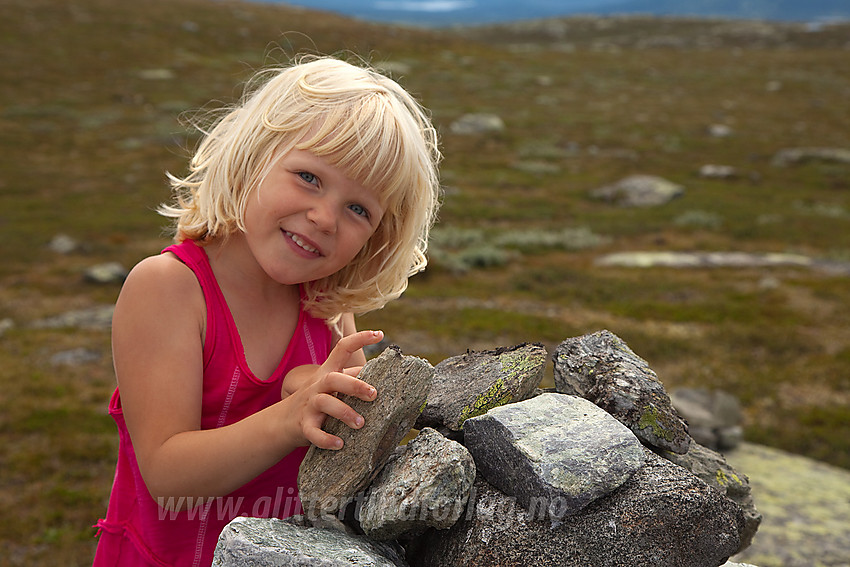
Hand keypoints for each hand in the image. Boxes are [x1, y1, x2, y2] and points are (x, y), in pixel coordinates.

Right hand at [282, 330, 382, 449]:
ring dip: (344, 413)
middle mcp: (318, 385)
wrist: (282, 421)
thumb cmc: (316, 399)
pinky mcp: (304, 425)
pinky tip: (340, 444)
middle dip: (355, 385)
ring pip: (325, 403)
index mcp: (328, 372)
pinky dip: (327, 439)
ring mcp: (309, 405)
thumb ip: (352, 377)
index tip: (379, 334)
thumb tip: (382, 372)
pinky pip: (314, 433)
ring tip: (361, 423)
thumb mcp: (331, 385)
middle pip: (334, 378)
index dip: (360, 338)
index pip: (342, 348)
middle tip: (374, 394)